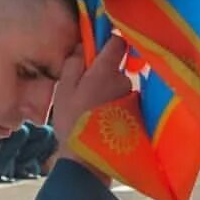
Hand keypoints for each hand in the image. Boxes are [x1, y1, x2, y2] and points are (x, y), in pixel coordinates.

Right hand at [52, 35, 131, 171]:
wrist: (88, 158)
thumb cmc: (72, 121)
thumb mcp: (63, 90)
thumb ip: (73, 64)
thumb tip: (82, 46)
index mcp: (105, 71)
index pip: (118, 43)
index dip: (110, 41)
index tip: (100, 46)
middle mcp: (124, 81)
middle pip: (117, 67)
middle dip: (104, 74)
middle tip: (86, 90)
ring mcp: (132, 98)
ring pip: (120, 87)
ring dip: (110, 92)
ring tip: (93, 110)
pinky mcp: (137, 114)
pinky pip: (125, 102)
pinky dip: (116, 107)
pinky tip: (103, 120)